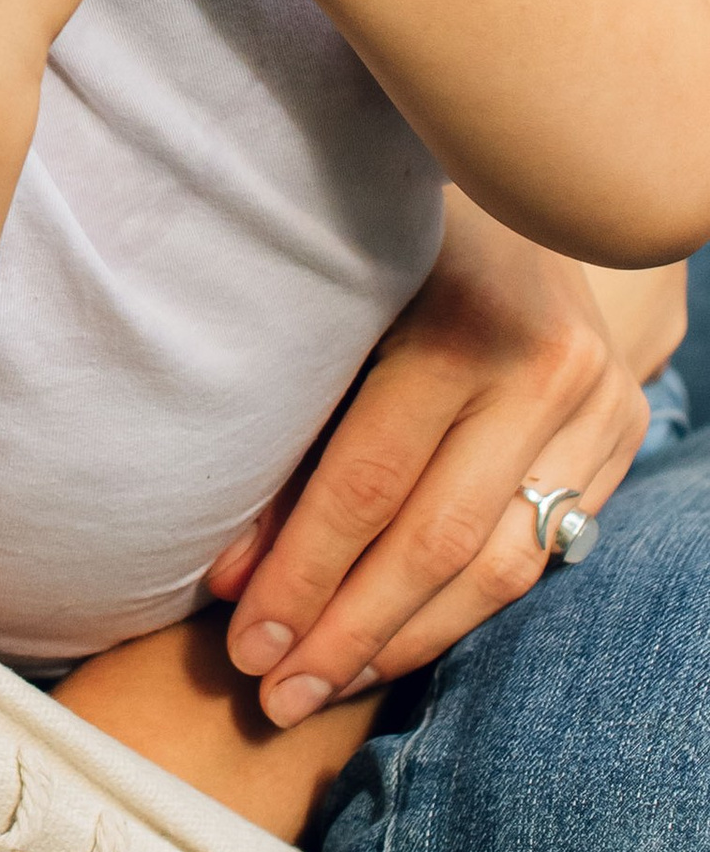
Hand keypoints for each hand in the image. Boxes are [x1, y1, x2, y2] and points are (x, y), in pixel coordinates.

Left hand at [202, 195, 651, 722]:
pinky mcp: (624, 429)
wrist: (520, 159)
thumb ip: (291, 421)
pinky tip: (398, 641)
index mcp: (458, 313)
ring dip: (404, 641)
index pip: (369, 479)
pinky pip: (541, 552)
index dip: (301, 570)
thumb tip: (227, 575)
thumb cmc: (383, 227)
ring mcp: (599, 401)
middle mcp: (544, 363)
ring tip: (324, 686)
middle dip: (347, 630)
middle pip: (435, 539)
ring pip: (500, 567)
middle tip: (274, 692)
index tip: (241, 637)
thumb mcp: (332, 294)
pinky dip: (463, 608)